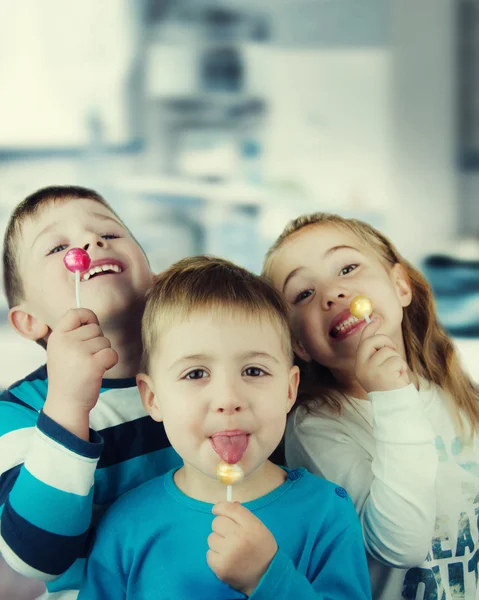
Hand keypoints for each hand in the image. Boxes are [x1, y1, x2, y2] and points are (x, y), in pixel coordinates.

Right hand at [44, 308, 117, 437]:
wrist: (66, 404)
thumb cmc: (67, 376)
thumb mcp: (60, 351)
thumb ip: (72, 334)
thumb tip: (93, 319)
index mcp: (57, 337)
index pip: (75, 313)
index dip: (88, 316)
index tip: (91, 325)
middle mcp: (66, 342)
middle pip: (95, 328)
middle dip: (97, 342)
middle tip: (86, 359)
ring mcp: (79, 352)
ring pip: (105, 341)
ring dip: (103, 353)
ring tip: (90, 367)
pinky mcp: (93, 364)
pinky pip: (112, 353)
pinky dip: (111, 362)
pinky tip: (99, 371)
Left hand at [207, 501, 277, 595]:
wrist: (266, 576)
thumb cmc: (261, 548)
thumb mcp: (258, 527)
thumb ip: (241, 515)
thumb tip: (221, 507)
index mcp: (251, 526)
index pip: (229, 509)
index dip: (220, 507)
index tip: (217, 510)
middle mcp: (239, 538)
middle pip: (217, 522)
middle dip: (221, 527)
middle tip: (230, 535)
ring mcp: (228, 554)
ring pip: (211, 538)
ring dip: (218, 542)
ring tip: (229, 549)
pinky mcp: (220, 568)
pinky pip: (209, 553)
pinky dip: (215, 556)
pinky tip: (226, 559)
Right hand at [355, 317, 408, 392]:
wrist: (394, 406)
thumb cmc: (389, 386)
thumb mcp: (378, 369)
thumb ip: (377, 353)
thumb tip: (378, 332)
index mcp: (359, 366)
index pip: (362, 342)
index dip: (369, 329)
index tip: (376, 319)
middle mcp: (362, 367)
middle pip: (372, 341)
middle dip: (386, 341)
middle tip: (394, 348)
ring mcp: (372, 370)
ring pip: (388, 351)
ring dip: (397, 360)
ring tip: (396, 373)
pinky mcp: (384, 373)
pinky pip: (397, 360)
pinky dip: (402, 368)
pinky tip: (399, 378)